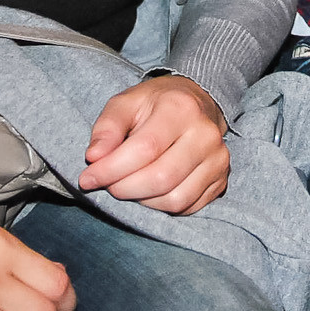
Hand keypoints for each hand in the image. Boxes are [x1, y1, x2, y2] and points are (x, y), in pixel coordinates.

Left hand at [79, 73, 229, 213]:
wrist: (198, 102)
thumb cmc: (156, 104)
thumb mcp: (126, 103)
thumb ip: (107, 127)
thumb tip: (94, 157)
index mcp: (180, 108)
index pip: (144, 149)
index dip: (111, 169)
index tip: (88, 178)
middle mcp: (206, 134)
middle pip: (161, 178)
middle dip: (124, 188)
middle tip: (108, 184)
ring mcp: (218, 159)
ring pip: (175, 199)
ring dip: (142, 201)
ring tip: (128, 186)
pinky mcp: (221, 180)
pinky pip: (187, 207)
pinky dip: (161, 207)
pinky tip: (149, 191)